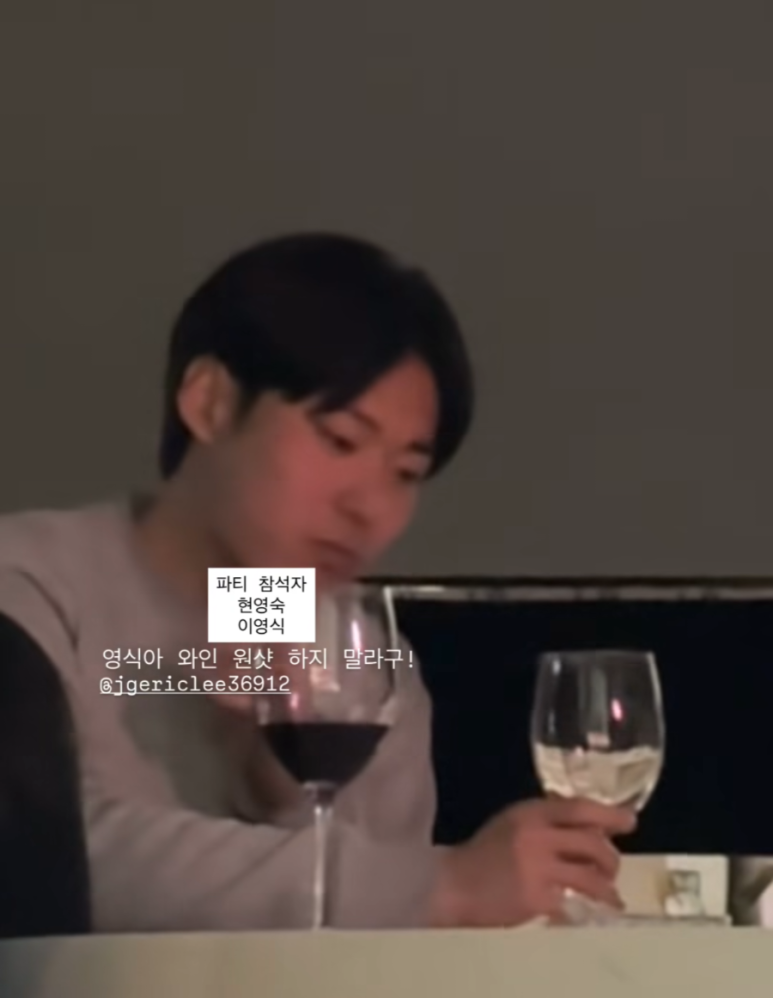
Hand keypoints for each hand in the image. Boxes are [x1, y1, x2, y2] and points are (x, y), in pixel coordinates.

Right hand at [429, 797, 635, 927]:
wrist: (455, 884)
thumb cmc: (485, 851)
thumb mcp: (513, 821)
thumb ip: (545, 818)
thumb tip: (587, 823)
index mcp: (531, 812)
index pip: (578, 807)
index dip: (609, 813)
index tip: (630, 820)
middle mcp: (537, 836)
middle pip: (592, 842)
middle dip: (610, 857)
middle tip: (612, 867)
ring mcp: (539, 868)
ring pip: (590, 876)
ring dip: (606, 886)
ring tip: (610, 894)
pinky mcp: (538, 898)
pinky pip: (574, 902)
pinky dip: (585, 907)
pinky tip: (588, 912)